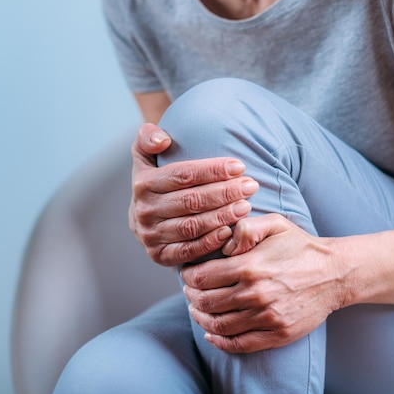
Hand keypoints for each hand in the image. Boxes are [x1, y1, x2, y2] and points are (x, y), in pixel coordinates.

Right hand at [130, 123, 258, 265]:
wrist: (143, 217)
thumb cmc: (156, 180)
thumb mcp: (146, 156)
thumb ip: (147, 138)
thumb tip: (163, 140)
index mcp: (143, 183)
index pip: (183, 175)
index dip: (213, 170)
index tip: (239, 166)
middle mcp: (145, 210)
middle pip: (191, 200)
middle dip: (225, 193)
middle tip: (251, 186)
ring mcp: (151, 235)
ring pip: (192, 226)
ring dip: (222, 216)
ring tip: (246, 206)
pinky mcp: (159, 255)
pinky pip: (187, 251)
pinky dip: (209, 243)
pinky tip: (229, 232)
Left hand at [181, 214, 344, 352]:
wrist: (334, 273)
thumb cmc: (301, 246)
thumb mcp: (275, 223)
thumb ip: (245, 228)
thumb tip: (223, 246)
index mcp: (251, 266)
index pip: (202, 276)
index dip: (188, 276)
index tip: (187, 274)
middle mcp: (255, 294)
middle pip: (205, 302)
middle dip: (191, 296)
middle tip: (189, 290)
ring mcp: (266, 317)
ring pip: (218, 325)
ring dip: (201, 318)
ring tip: (198, 309)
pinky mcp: (276, 334)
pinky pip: (238, 344)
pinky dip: (219, 342)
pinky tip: (212, 334)